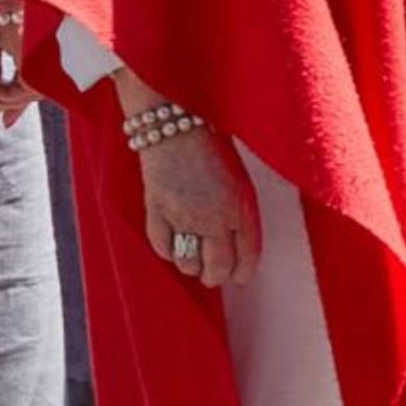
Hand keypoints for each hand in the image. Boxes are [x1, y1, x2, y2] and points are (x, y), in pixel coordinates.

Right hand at [138, 125, 255, 292]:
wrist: (176, 126)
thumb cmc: (213, 149)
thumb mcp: (240, 180)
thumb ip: (240, 212)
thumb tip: (237, 246)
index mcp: (243, 205)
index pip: (248, 254)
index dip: (244, 272)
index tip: (240, 279)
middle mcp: (215, 215)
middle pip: (218, 266)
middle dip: (217, 277)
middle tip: (214, 277)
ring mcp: (184, 215)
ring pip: (188, 262)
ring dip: (192, 267)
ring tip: (194, 263)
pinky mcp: (157, 211)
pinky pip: (162, 248)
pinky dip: (168, 253)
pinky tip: (173, 249)